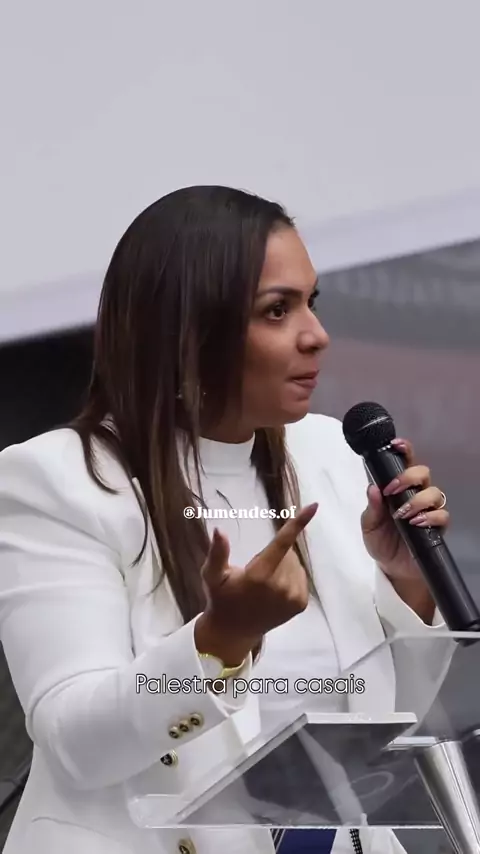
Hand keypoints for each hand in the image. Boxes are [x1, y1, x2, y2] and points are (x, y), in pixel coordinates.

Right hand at [195, 503, 317, 663]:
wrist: (234, 631)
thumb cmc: (221, 598)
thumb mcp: (213, 576)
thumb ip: (217, 553)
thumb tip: (219, 530)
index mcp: (259, 576)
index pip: (281, 544)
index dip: (298, 524)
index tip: (313, 506)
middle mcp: (280, 587)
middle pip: (287, 552)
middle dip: (274, 554)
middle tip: (255, 571)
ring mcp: (293, 597)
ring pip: (294, 563)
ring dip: (282, 565)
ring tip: (264, 582)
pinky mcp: (300, 604)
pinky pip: (300, 575)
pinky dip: (289, 576)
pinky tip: (275, 589)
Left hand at [360, 437, 449, 582]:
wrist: (392, 567)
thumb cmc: (380, 540)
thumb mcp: (369, 525)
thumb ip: (372, 507)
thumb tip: (372, 488)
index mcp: (398, 488)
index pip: (405, 462)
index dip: (404, 450)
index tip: (395, 444)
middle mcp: (416, 494)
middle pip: (423, 472)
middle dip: (408, 477)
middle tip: (392, 490)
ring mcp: (428, 510)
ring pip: (434, 492)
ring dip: (417, 500)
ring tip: (402, 514)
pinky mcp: (437, 527)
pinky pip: (442, 515)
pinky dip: (429, 517)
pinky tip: (416, 523)